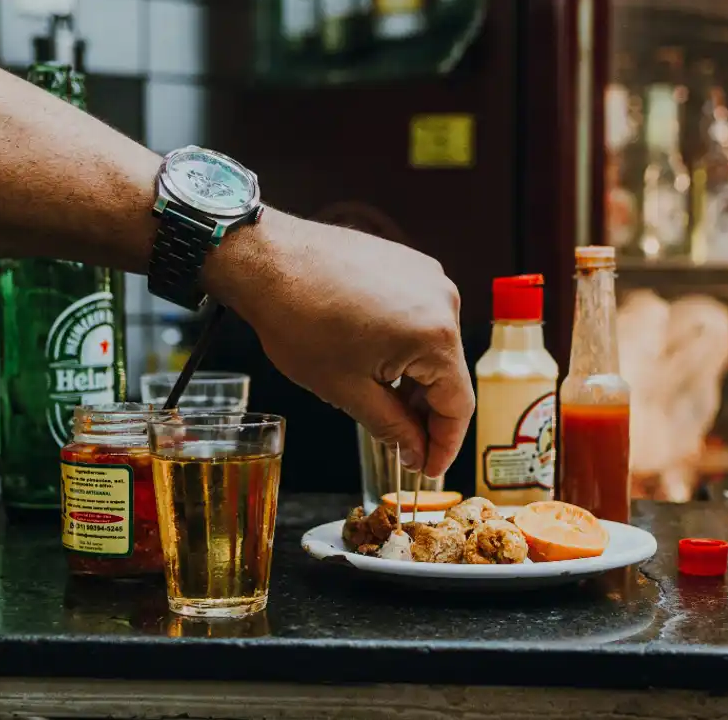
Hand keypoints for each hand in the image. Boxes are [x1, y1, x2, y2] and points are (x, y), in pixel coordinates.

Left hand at [209, 210, 473, 478]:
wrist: (269, 260)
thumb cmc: (300, 321)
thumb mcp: (347, 390)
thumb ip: (392, 428)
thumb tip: (416, 452)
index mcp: (436, 335)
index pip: (458, 405)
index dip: (445, 444)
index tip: (428, 468)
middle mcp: (444, 300)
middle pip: (448, 374)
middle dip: (426, 414)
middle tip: (403, 445)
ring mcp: (428, 277)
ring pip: (434, 345)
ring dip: (415, 378)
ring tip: (382, 400)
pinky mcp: (410, 264)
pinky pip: (420, 316)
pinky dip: (405, 345)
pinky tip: (376, 360)